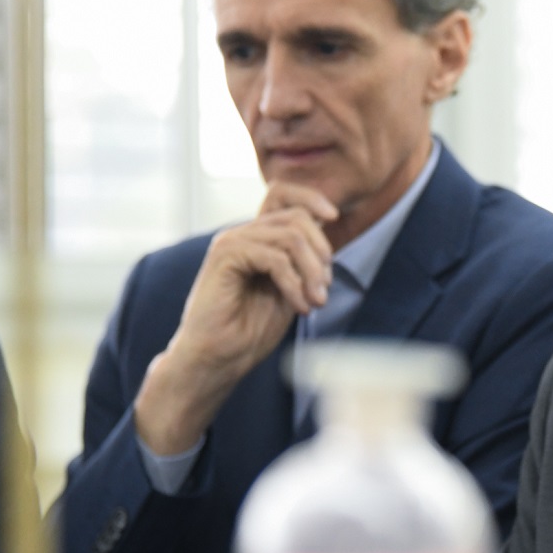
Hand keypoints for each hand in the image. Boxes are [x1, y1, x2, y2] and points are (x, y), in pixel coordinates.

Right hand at [134, 182, 337, 454]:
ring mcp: (231, 242)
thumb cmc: (250, 330)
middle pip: (296, 216)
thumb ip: (302, 259)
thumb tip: (326, 228)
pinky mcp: (225, 256)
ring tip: (316, 301)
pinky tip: (300, 308)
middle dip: (321, 252)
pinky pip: (274, 257)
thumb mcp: (290, 287)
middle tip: (324, 289)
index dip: (312, 196)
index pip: (283, 193)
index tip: (334, 217)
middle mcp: (242, 233)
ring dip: (312, 271)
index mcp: (256, 238)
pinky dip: (294, 283)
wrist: (218, 359)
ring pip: (290, 236)